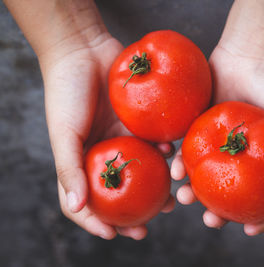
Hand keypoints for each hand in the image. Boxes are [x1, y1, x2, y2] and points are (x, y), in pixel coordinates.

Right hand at [42, 34, 174, 239]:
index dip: (97, 222)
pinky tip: (172, 158)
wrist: (85, 50)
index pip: (86, 202)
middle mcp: (105, 154)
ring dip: (156, 189)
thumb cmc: (66, 92)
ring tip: (170, 201)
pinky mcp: (142, 123)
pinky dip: (165, 155)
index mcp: (83, 161)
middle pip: (120, 193)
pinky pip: (156, 144)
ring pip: (144, 172)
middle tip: (148, 227)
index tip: (114, 235)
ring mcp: (125, 139)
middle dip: (133, 214)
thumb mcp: (64, 133)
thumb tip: (77, 207)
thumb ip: (69, 169)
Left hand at [171, 44, 263, 235]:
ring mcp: (216, 145)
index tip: (249, 230)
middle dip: (217, 213)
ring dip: (191, 192)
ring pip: (201, 177)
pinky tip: (173, 167)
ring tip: (184, 195)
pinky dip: (177, 162)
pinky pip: (184, 151)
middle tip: (210, 219)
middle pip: (227, 194)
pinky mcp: (195, 129)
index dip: (259, 218)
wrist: (250, 55)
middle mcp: (238, 158)